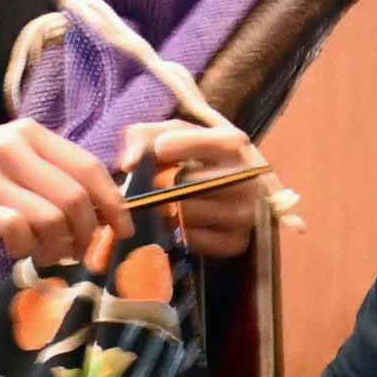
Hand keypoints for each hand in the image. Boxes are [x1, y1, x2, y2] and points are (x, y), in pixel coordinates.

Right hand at [0, 119, 118, 266]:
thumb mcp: (0, 154)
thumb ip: (41, 171)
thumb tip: (91, 207)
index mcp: (27, 133)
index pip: (89, 168)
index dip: (113, 204)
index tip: (121, 230)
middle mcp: (12, 149)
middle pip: (77, 198)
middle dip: (88, 233)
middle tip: (79, 252)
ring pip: (53, 218)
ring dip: (58, 247)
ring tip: (47, 256)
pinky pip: (19, 232)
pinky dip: (26, 250)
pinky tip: (16, 252)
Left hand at [121, 116, 261, 259]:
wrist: (221, 185)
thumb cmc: (190, 154)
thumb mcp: (170, 134)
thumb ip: (143, 136)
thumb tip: (130, 164)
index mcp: (234, 144)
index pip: (200, 144)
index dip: (172, 148)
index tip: (157, 152)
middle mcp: (246, 179)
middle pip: (189, 184)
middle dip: (162, 184)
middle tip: (152, 185)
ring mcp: (244, 214)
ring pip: (187, 214)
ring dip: (165, 210)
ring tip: (162, 202)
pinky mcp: (236, 242)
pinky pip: (193, 240)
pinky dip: (177, 233)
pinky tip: (176, 221)